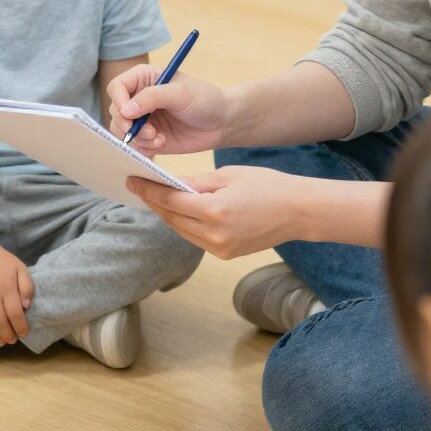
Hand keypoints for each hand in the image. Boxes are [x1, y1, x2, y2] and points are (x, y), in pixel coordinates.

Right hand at [0, 241, 32, 343]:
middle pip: (0, 322)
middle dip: (8, 335)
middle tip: (13, 340)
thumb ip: (27, 286)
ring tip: (2, 340)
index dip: (20, 326)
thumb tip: (27, 306)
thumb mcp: (20, 268)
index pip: (15, 313)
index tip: (24, 333)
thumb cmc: (1, 261)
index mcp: (7, 288)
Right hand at [106, 64, 230, 155]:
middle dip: (129, 125)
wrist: (222, 123)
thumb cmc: (205, 100)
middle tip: (150, 132)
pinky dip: (143, 149)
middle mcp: (139, 98)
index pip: (117, 87)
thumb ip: (152, 97)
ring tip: (159, 140)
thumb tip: (126, 110)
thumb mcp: (181, 93)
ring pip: (121, 131)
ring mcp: (143, 119)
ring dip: (137, 139)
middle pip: (116, 111)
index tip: (129, 115)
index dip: (118, 101)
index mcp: (144, 78)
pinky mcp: (148, 137)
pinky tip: (161, 145)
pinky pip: (133, 146)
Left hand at [125, 164, 312, 260]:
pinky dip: (183, 225)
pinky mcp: (225, 254)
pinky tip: (177, 212)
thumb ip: (196, 182)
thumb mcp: (228, 176)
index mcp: (214, 211)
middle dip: (153, 202)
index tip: (132, 180)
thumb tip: (170, 185)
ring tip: (154, 198)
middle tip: (138, 187)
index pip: (170, 201)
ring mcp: (219, 248)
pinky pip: (195, 238)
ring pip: (180, 230)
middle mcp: (213, 235)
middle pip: (171, 218)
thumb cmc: (267, 186)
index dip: (148, 190)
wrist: (298, 212)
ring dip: (166, 215)